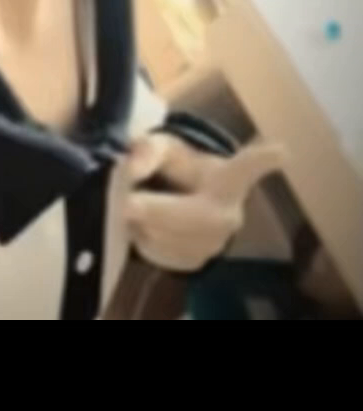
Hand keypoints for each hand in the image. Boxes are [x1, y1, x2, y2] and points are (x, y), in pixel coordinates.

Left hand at [124, 135, 288, 273]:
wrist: (183, 203)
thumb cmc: (179, 169)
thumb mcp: (164, 148)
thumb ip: (148, 149)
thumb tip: (133, 166)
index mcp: (227, 179)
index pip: (246, 167)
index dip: (263, 160)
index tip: (283, 152)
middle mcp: (229, 214)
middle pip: (197, 217)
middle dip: (159, 212)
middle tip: (127, 202)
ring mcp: (215, 244)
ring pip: (173, 238)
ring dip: (142, 222)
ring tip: (133, 204)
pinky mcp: (195, 263)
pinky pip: (159, 253)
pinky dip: (141, 238)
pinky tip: (142, 225)